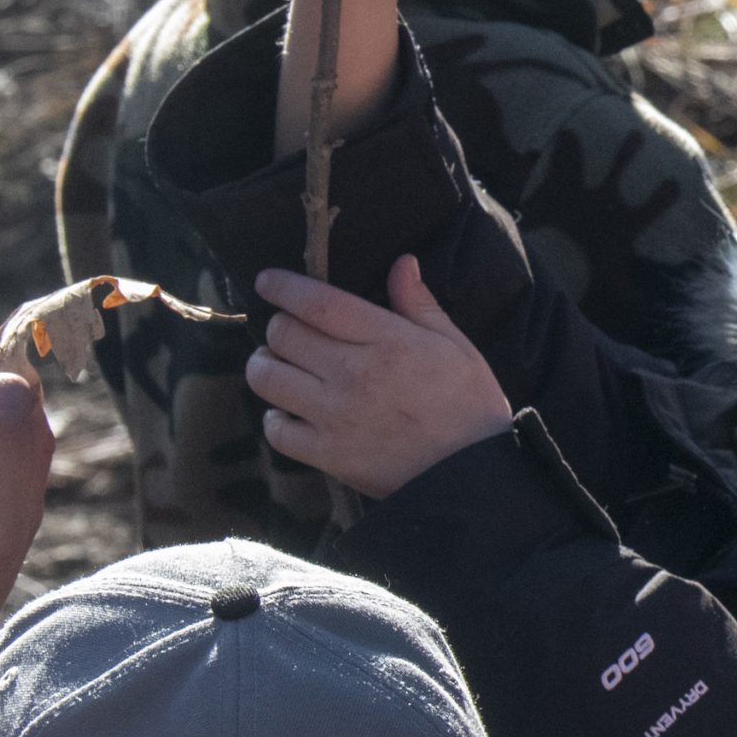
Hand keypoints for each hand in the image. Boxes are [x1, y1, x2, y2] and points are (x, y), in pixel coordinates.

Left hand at [244, 257, 513, 499]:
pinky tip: (287, 410)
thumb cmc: (468, 403)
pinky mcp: (327, 454)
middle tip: (285, 328)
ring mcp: (335, 416)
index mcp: (386, 341)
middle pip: (284, 336)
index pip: (318, 303)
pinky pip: (277, 430)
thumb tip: (402, 261)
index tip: (266, 281)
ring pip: (269, 378)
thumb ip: (419, 304)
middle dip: (278, 325)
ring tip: (275, 364)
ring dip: (265, 365)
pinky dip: (274, 417)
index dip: (283, 287)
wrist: (471, 475)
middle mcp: (353, 374)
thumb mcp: (454, 344)